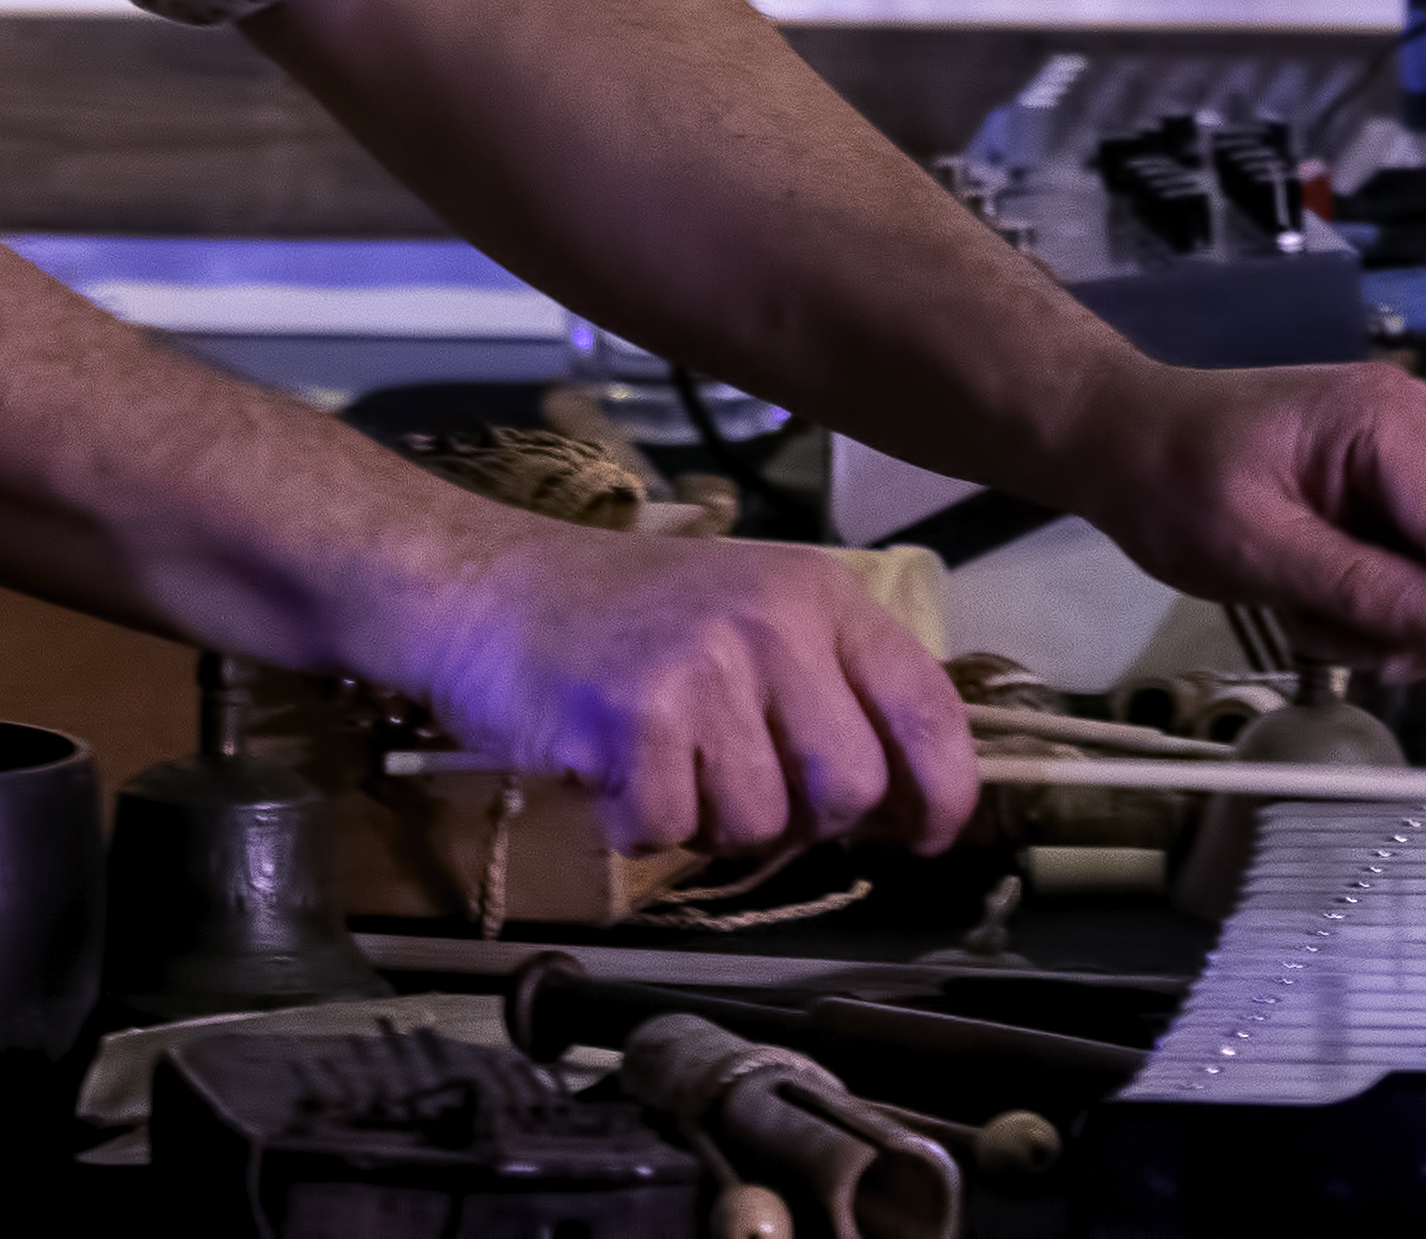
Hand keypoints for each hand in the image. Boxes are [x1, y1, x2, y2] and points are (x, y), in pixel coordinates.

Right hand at [386, 518, 987, 859]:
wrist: (481, 587)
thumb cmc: (618, 617)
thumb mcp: (745, 620)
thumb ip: (824, 690)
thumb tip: (901, 809)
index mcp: (817, 595)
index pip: (926, 705)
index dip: (944, 791)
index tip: (923, 837)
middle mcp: (774, 621)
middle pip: (850, 788)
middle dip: (798, 819)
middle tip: (731, 787)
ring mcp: (705, 664)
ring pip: (757, 824)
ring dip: (702, 821)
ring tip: (655, 760)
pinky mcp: (635, 713)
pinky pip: (668, 831)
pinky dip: (632, 825)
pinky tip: (606, 771)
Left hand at [1051, 355, 1425, 661]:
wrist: (1124, 438)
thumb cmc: (1170, 480)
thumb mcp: (1251, 544)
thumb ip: (1357, 584)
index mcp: (1386, 420)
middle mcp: (1419, 426)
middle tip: (1369, 657)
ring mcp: (1413, 454)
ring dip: (1404, 618)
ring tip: (1315, 620)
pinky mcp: (1397, 487)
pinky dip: (1388, 602)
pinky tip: (1321, 604)